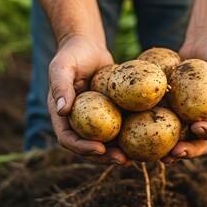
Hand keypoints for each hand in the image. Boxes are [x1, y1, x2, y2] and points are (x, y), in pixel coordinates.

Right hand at [47, 35, 132, 166]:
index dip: (82, 148)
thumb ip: (60, 86)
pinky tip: (146, 141)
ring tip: (135, 159)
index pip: (68, 139)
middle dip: (105, 157)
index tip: (99, 149)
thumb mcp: (63, 66)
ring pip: (106, 142)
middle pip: (89, 147)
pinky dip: (130, 136)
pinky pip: (120, 128)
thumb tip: (61, 110)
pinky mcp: (111, 114)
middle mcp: (78, 122)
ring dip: (118, 153)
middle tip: (122, 160)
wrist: (89, 46)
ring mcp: (96, 120)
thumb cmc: (73, 53)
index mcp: (63, 116)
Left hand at [161, 34, 206, 162]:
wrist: (201, 43)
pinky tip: (141, 133)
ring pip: (180, 139)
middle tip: (174, 153)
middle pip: (200, 143)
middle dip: (188, 151)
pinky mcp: (173, 110)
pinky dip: (155, 130)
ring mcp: (188, 117)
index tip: (197, 127)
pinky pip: (164, 123)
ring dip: (170, 150)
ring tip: (158, 155)